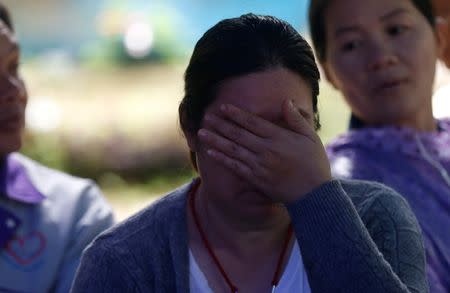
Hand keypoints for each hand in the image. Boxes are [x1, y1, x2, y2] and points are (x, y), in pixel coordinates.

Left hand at [197, 99, 331, 202]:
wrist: (314, 194)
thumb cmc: (315, 164)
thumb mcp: (310, 137)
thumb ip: (296, 119)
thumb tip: (286, 101)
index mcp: (278, 137)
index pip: (252, 122)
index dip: (236, 114)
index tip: (222, 108)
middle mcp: (266, 149)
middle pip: (238, 134)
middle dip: (221, 125)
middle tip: (205, 117)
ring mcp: (259, 165)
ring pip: (233, 149)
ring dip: (215, 140)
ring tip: (201, 133)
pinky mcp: (256, 179)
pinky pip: (235, 167)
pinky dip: (222, 159)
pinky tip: (210, 152)